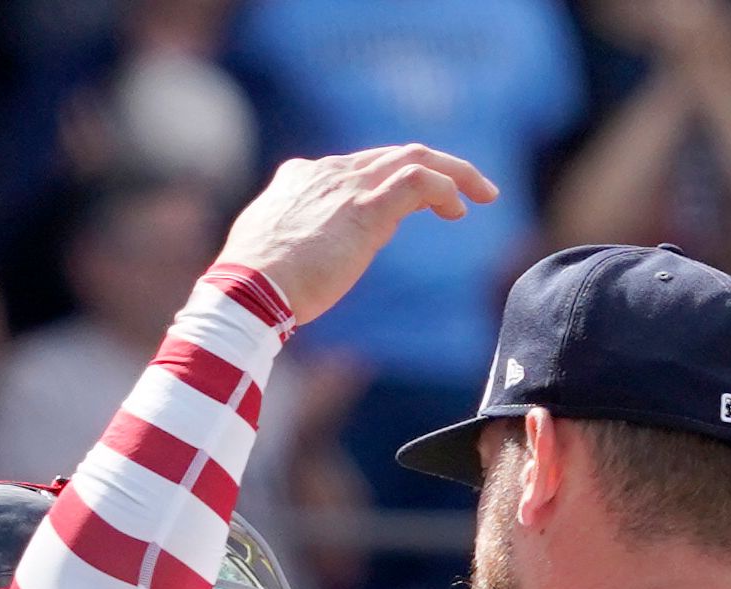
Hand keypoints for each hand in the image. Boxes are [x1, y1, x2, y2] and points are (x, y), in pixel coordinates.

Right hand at [219, 144, 503, 327]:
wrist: (248, 290)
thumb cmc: (253, 286)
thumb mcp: (270, 251)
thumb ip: (291, 243)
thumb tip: (298, 261)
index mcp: (301, 179)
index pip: (358, 167)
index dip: (390, 181)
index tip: (414, 204)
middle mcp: (328, 173)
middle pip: (393, 155)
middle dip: (436, 167)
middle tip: (469, 190)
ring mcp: (348, 186)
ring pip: (414, 158)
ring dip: (454, 172)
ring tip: (483, 194)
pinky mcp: (367, 208)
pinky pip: (419, 182)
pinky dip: (445, 189)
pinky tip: (460, 210)